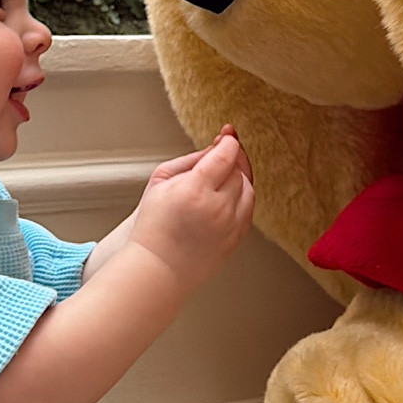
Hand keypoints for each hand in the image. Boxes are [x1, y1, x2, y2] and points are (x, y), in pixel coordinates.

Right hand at [130, 130, 253, 289]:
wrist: (158, 265)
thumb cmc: (154, 225)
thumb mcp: (160, 181)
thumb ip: (191, 159)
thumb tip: (217, 146)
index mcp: (195, 190)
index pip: (225, 155)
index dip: (228, 142)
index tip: (226, 137)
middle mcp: (217, 208)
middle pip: (238, 171)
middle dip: (231, 161)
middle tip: (221, 156)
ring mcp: (229, 225)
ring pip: (248, 189)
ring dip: (238, 179)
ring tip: (221, 177)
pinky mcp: (236, 238)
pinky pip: (248, 210)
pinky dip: (241, 199)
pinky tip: (227, 196)